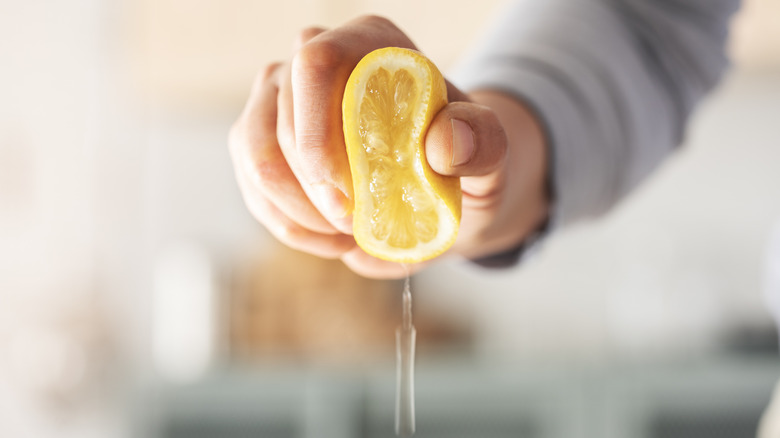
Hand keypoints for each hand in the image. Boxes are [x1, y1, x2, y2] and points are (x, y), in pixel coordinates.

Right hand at [229, 15, 548, 278]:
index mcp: (372, 46)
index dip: (318, 133)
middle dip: (313, 188)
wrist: (446, 190)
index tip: (348, 195)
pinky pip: (254, 185)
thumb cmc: (466, 165)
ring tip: (348, 234)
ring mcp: (283, 101)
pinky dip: (288, 225)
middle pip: (279, 115)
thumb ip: (483, 143)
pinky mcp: (266, 143)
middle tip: (358, 225)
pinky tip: (331, 239)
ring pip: (255, 153)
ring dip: (297, 211)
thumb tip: (446, 142)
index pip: (316, 63)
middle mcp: (317, 62)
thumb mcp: (492, 156)